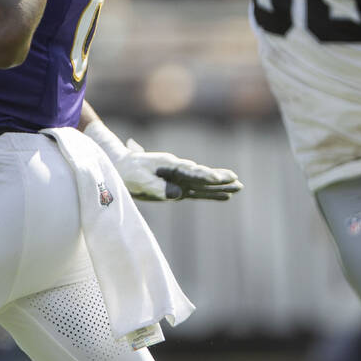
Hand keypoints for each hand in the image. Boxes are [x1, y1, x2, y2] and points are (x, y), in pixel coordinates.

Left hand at [114, 140, 242, 200]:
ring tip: (239, 187)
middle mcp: (178, 170)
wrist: (122, 168)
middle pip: (201, 175)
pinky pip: (198, 192)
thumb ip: (157, 186)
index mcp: (169, 164)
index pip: (189, 171)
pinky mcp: (178, 189)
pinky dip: (211, 194)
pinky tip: (225, 197)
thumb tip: (177, 195)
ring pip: (203, 184)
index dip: (203, 175)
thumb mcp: (138, 179)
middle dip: (218, 178)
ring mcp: (180, 179)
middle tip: (236, 180)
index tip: (215, 178)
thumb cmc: (128, 171)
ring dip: (220, 186)